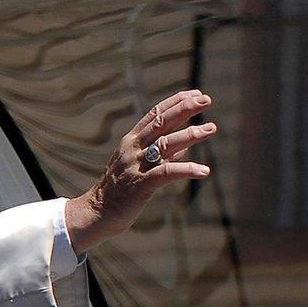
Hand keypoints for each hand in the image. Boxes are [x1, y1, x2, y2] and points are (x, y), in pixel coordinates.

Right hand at [65, 89, 216, 252]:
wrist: (96, 213)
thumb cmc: (118, 191)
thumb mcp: (137, 166)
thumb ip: (161, 155)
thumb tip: (185, 147)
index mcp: (131, 142)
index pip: (154, 115)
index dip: (176, 102)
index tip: (196, 94)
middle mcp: (133, 149)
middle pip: (161, 123)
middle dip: (184, 109)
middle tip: (206, 100)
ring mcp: (136, 166)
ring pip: (165, 144)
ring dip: (190, 135)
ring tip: (211, 128)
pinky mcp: (141, 184)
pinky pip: (167, 173)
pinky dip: (187, 170)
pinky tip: (204, 170)